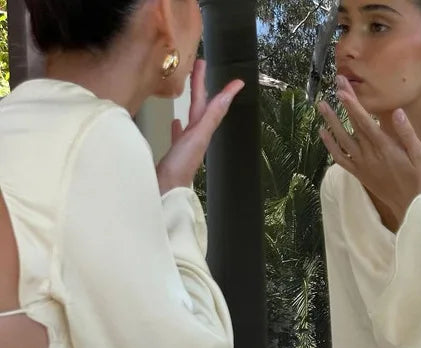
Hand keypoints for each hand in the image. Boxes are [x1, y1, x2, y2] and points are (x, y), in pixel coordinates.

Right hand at [156, 60, 244, 194]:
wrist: (164, 192)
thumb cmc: (180, 166)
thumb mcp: (197, 136)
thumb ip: (211, 116)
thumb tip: (226, 97)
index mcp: (202, 133)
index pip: (214, 107)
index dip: (225, 93)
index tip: (238, 81)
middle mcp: (196, 138)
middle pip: (200, 107)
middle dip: (201, 87)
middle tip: (200, 65)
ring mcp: (185, 147)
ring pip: (190, 119)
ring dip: (191, 104)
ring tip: (189, 89)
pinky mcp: (173, 155)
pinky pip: (178, 136)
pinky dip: (178, 126)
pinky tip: (175, 122)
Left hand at [318, 76, 420, 226]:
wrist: (410, 206)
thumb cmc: (418, 179)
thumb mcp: (420, 155)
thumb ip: (407, 134)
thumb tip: (397, 112)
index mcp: (385, 148)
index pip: (365, 122)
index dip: (353, 105)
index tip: (343, 90)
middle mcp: (370, 155)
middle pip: (353, 125)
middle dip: (344, 103)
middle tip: (336, 84)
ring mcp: (362, 165)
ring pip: (342, 140)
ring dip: (331, 122)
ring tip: (321, 106)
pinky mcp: (359, 174)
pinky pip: (340, 159)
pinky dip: (330, 146)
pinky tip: (323, 133)